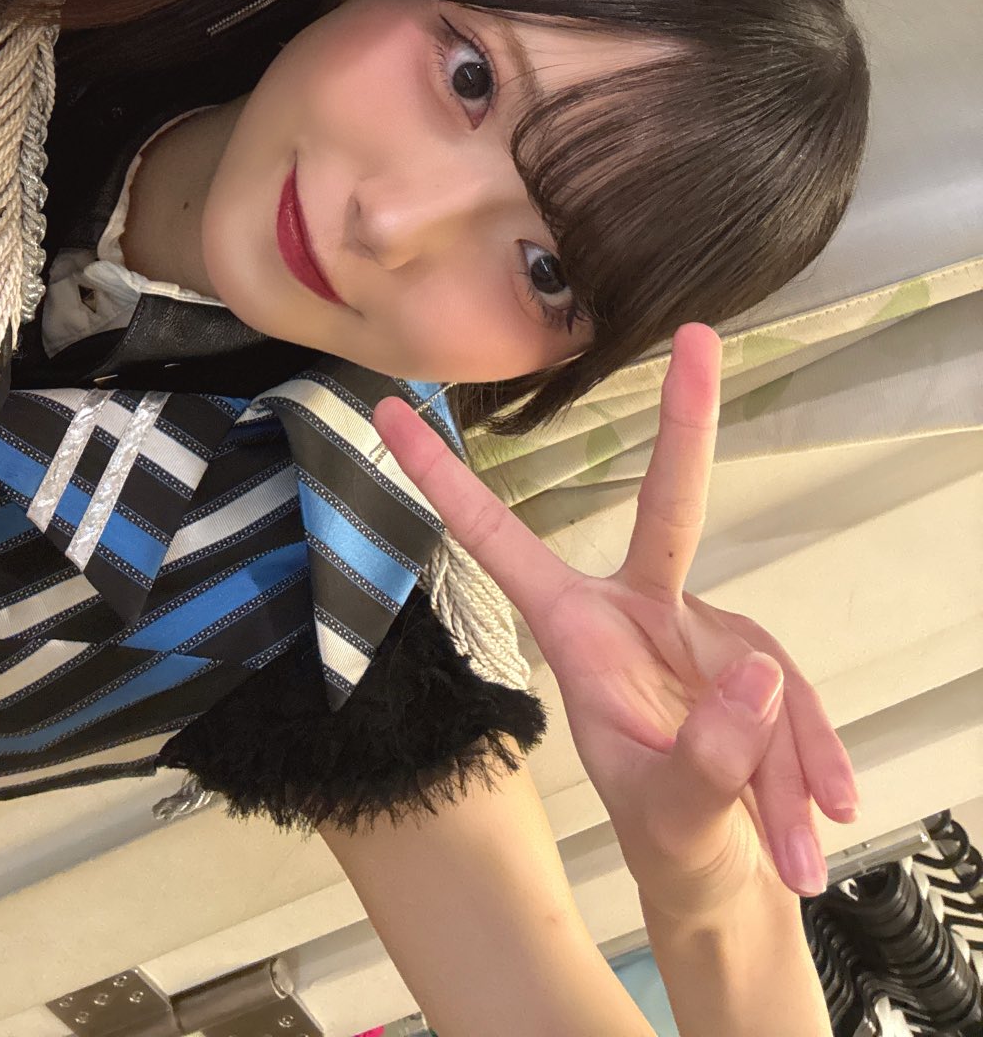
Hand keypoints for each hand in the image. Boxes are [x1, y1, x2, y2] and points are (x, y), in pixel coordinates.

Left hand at [375, 325, 858, 914]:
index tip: (386, 408)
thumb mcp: (675, 818)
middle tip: (703, 337)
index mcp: (576, 631)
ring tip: (794, 854)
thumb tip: (752, 675)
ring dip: (782, 768)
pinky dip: (815, 768)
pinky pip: (796, 701)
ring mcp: (703, 629)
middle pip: (671, 504)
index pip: (500, 540)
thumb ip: (708, 760)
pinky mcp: (758, 658)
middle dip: (688, 421)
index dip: (443, 478)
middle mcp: (640, 610)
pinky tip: (825, 826)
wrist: (720, 875)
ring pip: (761, 670)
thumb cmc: (665, 831)